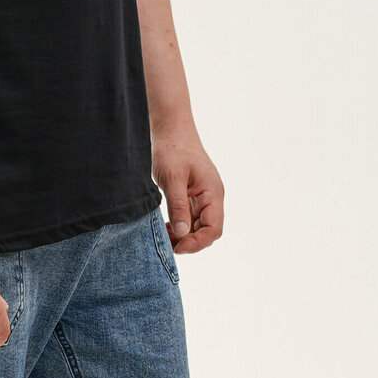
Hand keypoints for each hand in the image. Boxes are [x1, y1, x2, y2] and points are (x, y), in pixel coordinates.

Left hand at [152, 129, 223, 255]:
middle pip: (207, 231)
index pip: (213, 228)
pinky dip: (181, 227)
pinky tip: (167, 228)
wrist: (171, 130)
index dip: (197, 243)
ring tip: (164, 237)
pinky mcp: (194, 196)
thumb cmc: (173, 149)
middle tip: (166, 244)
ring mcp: (204, 198)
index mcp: (213, 193)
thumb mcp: (172, 178)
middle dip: (189, 242)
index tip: (177, 247)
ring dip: (184, 236)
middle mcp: (212, 198)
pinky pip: (191, 219)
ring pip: (199, 227)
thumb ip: (178, 206)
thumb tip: (182, 233)